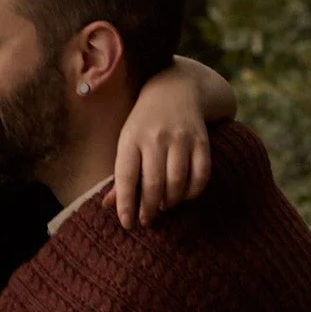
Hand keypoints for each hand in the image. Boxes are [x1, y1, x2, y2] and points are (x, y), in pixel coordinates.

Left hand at [108, 56, 231, 226]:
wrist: (176, 88)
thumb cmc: (145, 124)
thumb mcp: (127, 142)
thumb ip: (121, 175)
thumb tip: (109, 206)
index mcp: (131, 138)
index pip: (125, 176)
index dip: (125, 203)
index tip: (127, 223)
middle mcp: (155, 138)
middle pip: (153, 184)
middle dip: (149, 209)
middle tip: (147, 221)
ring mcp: (180, 138)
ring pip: (177, 182)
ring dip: (171, 202)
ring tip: (164, 205)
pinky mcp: (201, 140)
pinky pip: (201, 175)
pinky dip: (193, 192)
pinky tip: (184, 195)